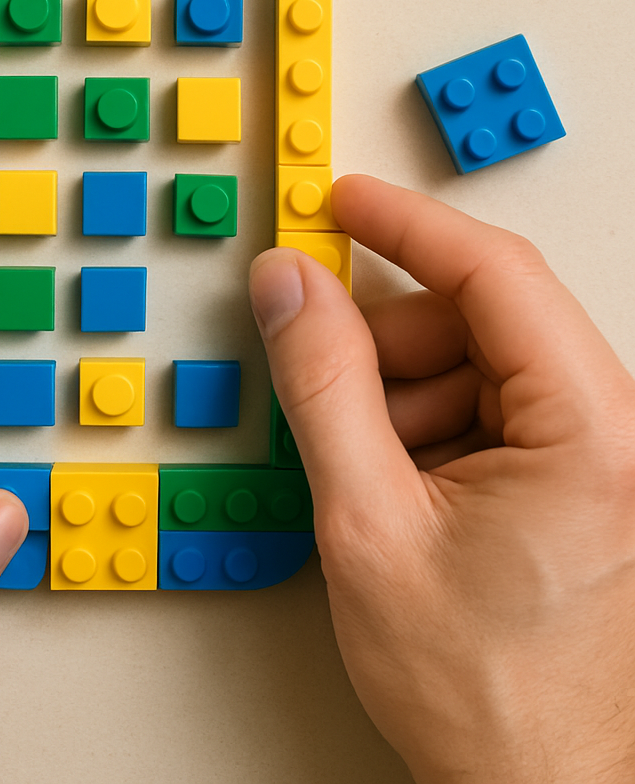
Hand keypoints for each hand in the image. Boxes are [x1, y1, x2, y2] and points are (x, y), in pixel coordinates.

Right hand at [250, 175, 634, 783]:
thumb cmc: (481, 688)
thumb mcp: (368, 522)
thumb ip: (321, 386)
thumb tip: (289, 288)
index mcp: (590, 431)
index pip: (493, 274)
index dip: (404, 225)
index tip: (342, 202)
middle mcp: (613, 429)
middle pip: (476, 319)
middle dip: (387, 345)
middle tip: (323, 382)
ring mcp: (596, 453)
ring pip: (473, 361)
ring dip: (401, 396)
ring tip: (373, 477)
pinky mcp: (571, 474)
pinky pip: (484, 405)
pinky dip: (424, 427)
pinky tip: (402, 489)